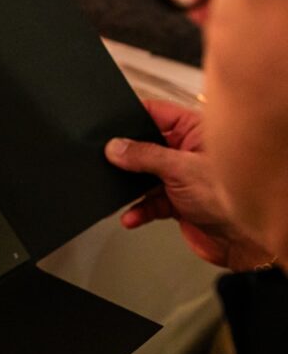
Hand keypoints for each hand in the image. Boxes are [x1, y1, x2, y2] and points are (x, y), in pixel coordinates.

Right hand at [106, 100, 272, 270]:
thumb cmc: (230, 197)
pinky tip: (132, 215)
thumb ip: (145, 156)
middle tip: (110, 162)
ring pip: (145, 177)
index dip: (133, 117)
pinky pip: (149, 203)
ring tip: (119, 192)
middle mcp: (187, 152)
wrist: (242, 240)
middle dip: (127, 158)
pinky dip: (138, 210)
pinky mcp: (177, 203)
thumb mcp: (180, 168)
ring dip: (131, 189)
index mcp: (194, 131)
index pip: (157, 113)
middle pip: (146, 147)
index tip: (110, 126)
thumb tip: (116, 147)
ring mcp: (181, 178)